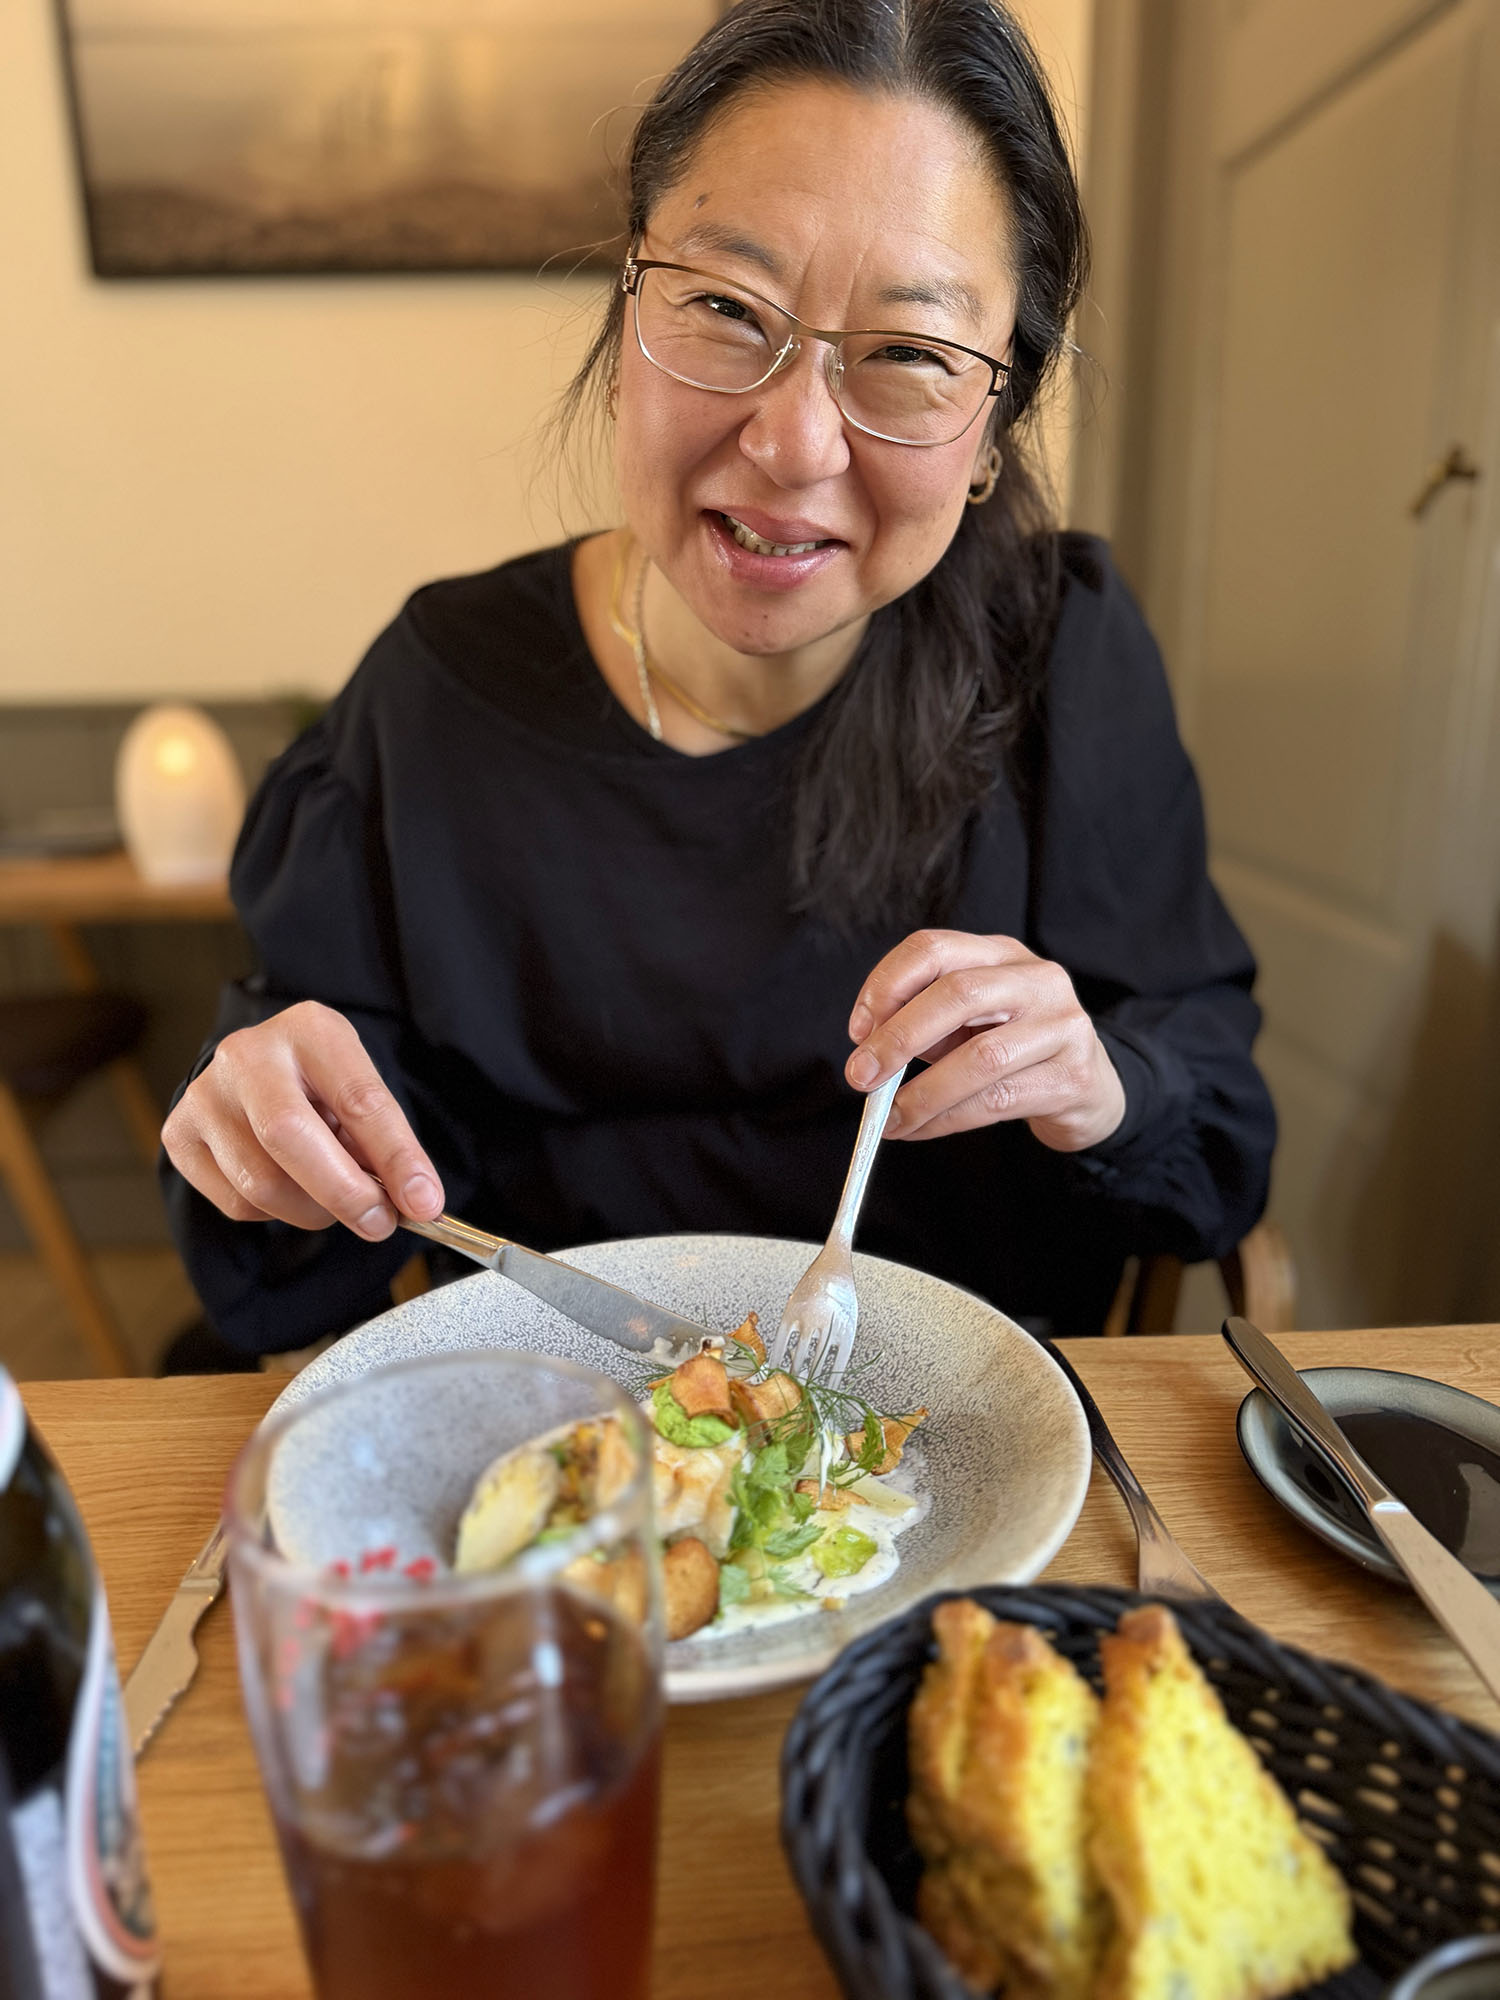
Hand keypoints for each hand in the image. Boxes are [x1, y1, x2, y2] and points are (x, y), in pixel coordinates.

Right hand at [161, 1001, 444, 1239]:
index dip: (395, 1157)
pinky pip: (236, 1203)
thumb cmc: (321, 1084)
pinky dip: (274, 1213)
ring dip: (313, 1211)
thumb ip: (385, 1142)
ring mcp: (205, 1094)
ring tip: (333, 1196)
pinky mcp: (179, 1134)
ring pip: (261, 1183)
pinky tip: (288, 1185)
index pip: (358, 1099)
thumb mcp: (361, 1092)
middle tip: (378, 1223)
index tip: (424, 1202)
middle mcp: (248, 1054)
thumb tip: (415, 1202)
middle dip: (344, 1193)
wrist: (260, 1070)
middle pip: (288, 1136)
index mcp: (310, 1030)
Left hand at [845, 931, 1125, 1151]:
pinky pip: (997, 1100)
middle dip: (898, 1037)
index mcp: (1001, 953)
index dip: (886, 986)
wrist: (1089, 1088)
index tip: (857, 1030)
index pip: (933, 948)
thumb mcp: (968, 1021)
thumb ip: (925, 1024)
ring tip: (888, 1118)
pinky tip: (919, 1129)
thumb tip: (871, 1054)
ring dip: (922, 1092)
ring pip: (981, 1056)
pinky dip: (947, 1119)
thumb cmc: (1013, 1049)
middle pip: (957, 993)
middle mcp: (1038, 979)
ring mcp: (1063, 1025)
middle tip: (862, 1076)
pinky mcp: (1073, 1076)